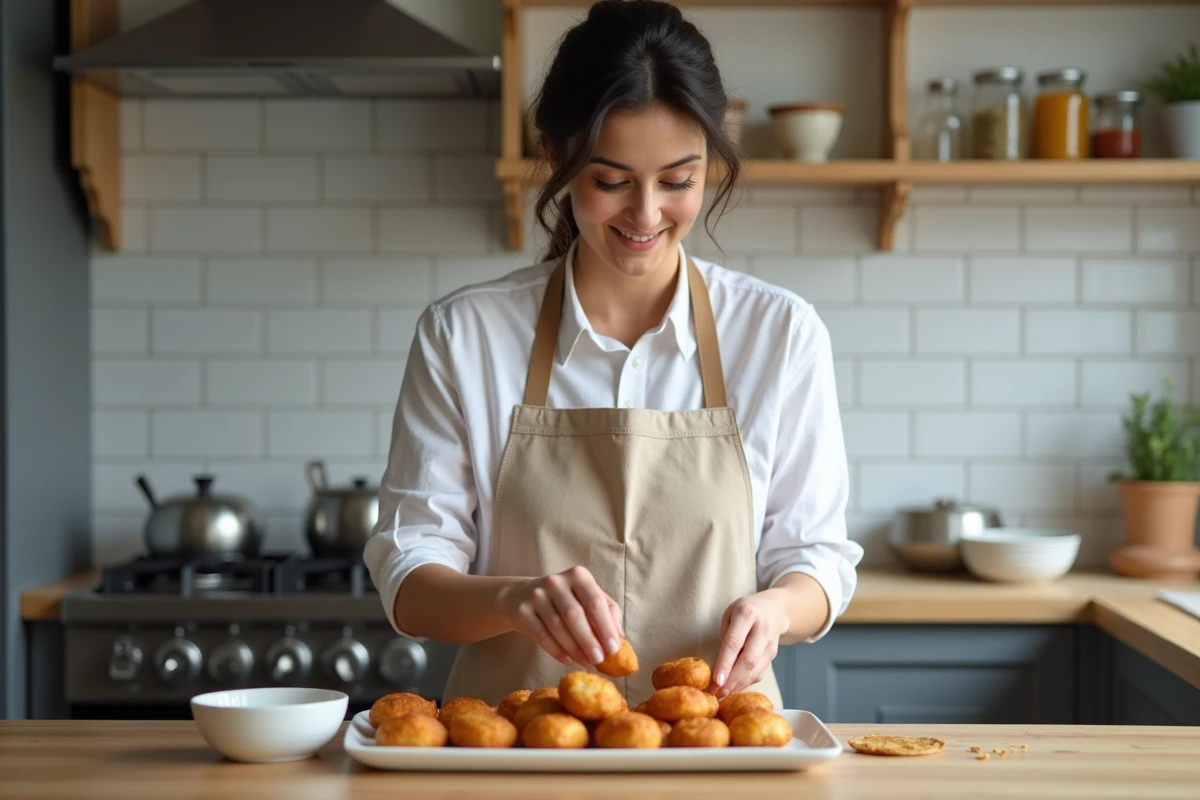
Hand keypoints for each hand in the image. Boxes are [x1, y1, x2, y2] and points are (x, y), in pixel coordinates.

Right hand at [501, 566, 622, 667]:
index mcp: (578, 575)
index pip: (595, 602)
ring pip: (558, 627)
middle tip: (599, 660)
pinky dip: (557, 651)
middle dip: (589, 641)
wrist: (523, 596)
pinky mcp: (522, 611)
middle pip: (575, 615)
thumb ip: (607, 613)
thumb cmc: (566, 599)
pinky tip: (568, 660)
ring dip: (574, 649)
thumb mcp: (588, 598)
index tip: (614, 649)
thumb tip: (620, 637)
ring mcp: (536, 595)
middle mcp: (556, 581)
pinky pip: (541, 635)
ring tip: (586, 662)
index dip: (606, 627)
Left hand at [710, 592, 788, 698]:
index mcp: (746, 614)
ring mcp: (770, 644)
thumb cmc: (745, 611)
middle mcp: (762, 629)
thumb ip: (725, 637)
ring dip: (738, 685)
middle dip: (732, 680)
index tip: (716, 681)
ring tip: (722, 695)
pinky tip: (733, 688)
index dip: (725, 663)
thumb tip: (721, 668)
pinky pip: (759, 672)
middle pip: (748, 660)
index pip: (734, 643)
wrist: (775, 609)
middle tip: (717, 694)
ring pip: (755, 670)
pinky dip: (745, 683)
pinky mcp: (773, 655)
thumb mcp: (730, 614)